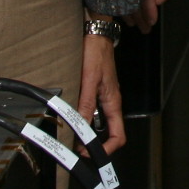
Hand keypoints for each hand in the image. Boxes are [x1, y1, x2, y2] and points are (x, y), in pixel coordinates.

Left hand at [78, 32, 126, 151]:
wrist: (95, 34)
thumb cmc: (96, 53)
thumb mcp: (89, 79)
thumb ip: (86, 103)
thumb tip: (80, 126)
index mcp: (113, 103)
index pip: (118, 135)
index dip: (106, 149)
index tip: (89, 154)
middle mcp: (110, 103)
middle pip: (108, 133)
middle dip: (94, 145)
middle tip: (76, 150)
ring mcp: (103, 97)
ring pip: (99, 124)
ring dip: (86, 133)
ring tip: (71, 137)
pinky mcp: (96, 91)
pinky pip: (91, 113)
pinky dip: (82, 120)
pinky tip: (70, 119)